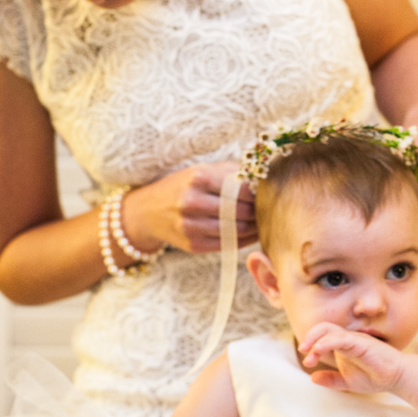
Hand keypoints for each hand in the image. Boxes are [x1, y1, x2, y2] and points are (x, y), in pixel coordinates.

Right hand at [121, 161, 256, 253]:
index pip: (243, 188)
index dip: (260, 192)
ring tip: (262, 221)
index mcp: (199, 178)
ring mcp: (191, 226)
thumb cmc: (183, 186)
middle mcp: (193, 202)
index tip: (267, 193)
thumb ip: (232, 173)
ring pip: (238, 230)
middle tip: (269, 209)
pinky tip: (249, 232)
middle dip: (260, 211)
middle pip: (243, 210)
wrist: (148, 211)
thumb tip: (264, 178)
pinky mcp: (193, 245)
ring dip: (255, 227)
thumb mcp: (203, 171)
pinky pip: (229, 244)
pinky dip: (244, 239)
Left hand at [299, 322, 406, 393]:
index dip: (311, 345)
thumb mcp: (347, 381)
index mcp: (343, 345)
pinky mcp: (361, 343)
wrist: (397, 378)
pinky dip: (327, 342)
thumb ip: (331, 379)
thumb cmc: (375, 376)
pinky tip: (319, 350)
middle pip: (323, 328)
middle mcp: (347, 339)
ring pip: (329, 329)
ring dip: (315, 339)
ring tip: (309, 353)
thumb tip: (313, 378)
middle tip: (304, 352)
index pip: (322, 336)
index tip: (307, 362)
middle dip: (309, 338)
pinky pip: (341, 338)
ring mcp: (354, 339)